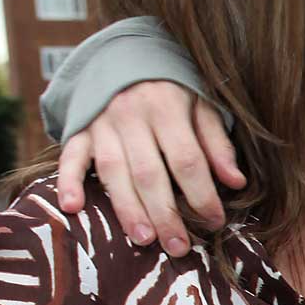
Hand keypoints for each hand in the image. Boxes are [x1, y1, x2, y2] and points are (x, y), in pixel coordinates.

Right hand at [56, 82, 245, 256]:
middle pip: (150, 173)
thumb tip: (236, 182)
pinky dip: (68, 182)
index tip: (215, 221)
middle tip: (179, 247)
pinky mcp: (79, 130)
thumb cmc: (172, 90)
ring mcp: (102, 124)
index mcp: (167, 108)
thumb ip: (217, 143)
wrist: (125, 57)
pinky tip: (72, 208)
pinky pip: (70, 157)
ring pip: (113, 172)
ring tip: (143, 239)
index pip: (187, 159)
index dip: (202, 193)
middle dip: (166, 214)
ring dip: (128, 209)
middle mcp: (132, 116)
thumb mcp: (202, 105)